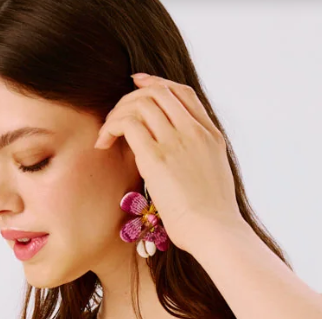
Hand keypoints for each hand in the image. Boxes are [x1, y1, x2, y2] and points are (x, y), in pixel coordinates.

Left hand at [94, 74, 242, 253]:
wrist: (216, 232)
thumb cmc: (213, 220)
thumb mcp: (213, 179)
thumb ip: (197, 161)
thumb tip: (181, 165)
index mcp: (210, 135)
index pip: (182, 94)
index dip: (156, 84)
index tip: (138, 85)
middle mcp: (194, 131)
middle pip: (158, 92)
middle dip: (131, 97)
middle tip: (115, 116)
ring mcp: (176, 141)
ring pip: (141, 103)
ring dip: (117, 113)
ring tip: (107, 134)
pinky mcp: (157, 158)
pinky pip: (128, 124)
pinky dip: (111, 127)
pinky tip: (104, 143)